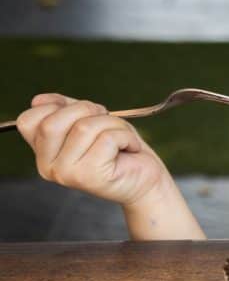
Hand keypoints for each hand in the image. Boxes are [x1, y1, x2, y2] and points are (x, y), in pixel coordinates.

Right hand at [16, 93, 170, 207]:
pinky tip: (130, 148)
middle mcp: (48, 167)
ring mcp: (66, 174)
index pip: (28, 120)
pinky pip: (106, 138)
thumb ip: (65, 109)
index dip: (58, 106)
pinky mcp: (89, 176)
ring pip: (83, 127)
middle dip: (87, 110)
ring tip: (121, 138)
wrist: (147, 181)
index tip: (86, 115)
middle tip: (107, 122)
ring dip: (112, 124)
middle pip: (52, 121)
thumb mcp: (90, 121)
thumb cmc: (120, 149)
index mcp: (44, 153)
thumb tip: (39, 100)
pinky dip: (125, 136)